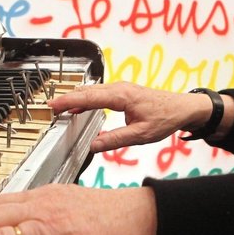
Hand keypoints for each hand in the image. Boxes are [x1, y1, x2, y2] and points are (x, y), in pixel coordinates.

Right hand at [51, 81, 224, 151]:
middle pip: (87, 91)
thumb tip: (94, 146)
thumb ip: (115, 140)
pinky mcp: (124, 92)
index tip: (53, 106)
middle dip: (67, 98)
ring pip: (92, 90)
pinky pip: (100, 93)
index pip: (89, 97)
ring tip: (59, 108)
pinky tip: (79, 107)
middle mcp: (120, 88)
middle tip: (50, 108)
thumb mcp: (140, 135)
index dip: (68, 101)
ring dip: (76, 98)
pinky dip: (86, 99)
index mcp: (122, 96)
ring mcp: (121, 88)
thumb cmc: (166, 118)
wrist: (183, 107)